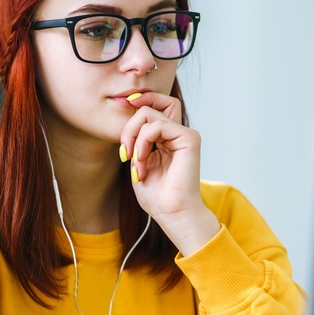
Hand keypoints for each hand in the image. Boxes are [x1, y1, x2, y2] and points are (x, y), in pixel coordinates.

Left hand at [120, 92, 219, 254]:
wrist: (172, 213)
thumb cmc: (156, 195)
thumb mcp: (138, 162)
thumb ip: (136, 140)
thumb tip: (128, 115)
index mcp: (166, 138)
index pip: (154, 106)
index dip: (139, 102)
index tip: (123, 111)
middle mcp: (177, 133)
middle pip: (150, 105)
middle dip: (129, 125)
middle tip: (125, 151)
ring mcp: (185, 134)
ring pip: (149, 113)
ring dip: (134, 137)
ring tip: (135, 161)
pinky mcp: (190, 138)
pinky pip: (157, 125)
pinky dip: (143, 141)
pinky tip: (142, 160)